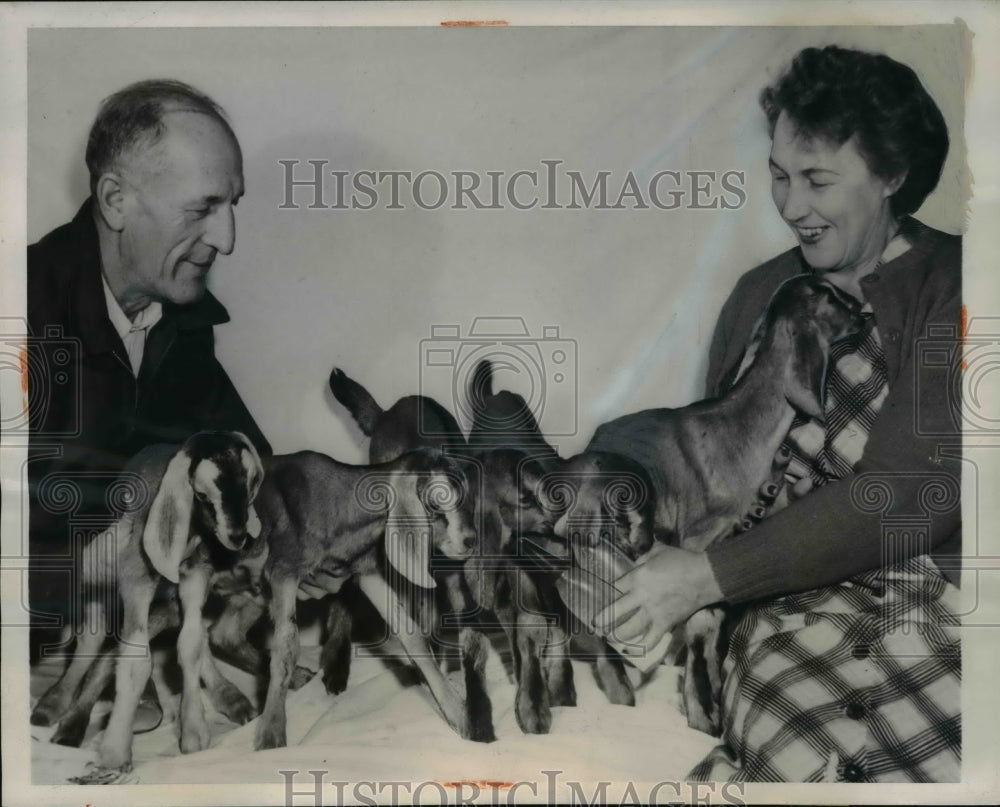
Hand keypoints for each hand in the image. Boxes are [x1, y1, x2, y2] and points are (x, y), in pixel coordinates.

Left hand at [593, 543, 722, 657]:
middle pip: (616, 611)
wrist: (704, 577)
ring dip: (618, 635)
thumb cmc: (681, 561)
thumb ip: (642, 559)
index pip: (615, 587)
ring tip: (611, 637)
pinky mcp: (665, 624)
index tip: (602, 597)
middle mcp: (641, 597)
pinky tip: (634, 650)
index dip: (607, 592)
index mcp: (638, 578)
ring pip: (630, 629)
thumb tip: (634, 566)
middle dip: (604, 619)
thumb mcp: (658, 551)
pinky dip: (643, 646)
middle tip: (596, 625)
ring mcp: (653, 613)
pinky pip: (652, 640)